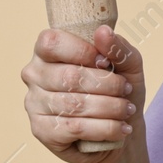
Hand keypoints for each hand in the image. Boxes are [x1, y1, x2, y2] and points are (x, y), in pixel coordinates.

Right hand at [20, 24, 145, 162]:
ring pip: (74, 104)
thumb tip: (103, 31)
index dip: (82, 51)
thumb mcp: (127, 65)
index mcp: (47, 52)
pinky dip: (105, 128)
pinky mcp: (41, 131)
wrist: (120, 131)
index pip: (52, 43)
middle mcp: (34, 75)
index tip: (105, 62)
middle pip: (69, 76)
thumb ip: (117, 47)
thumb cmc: (118, 92)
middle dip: (107, 84)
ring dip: (111, 107)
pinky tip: (120, 128)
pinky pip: (75, 128)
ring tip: (127, 110)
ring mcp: (34, 104)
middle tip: (125, 89)